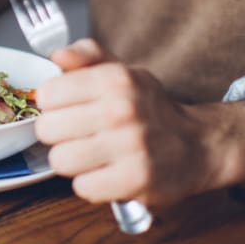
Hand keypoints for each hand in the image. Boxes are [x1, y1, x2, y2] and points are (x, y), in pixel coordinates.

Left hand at [34, 39, 214, 206]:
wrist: (198, 144)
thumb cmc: (149, 108)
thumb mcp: (120, 71)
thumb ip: (84, 56)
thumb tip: (56, 56)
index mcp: (114, 79)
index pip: (47, 94)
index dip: (51, 105)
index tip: (64, 109)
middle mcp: (122, 110)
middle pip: (47, 129)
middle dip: (56, 135)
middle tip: (75, 135)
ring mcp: (130, 146)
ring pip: (60, 161)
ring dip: (71, 162)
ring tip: (89, 155)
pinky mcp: (136, 180)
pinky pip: (83, 187)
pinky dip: (90, 184)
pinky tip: (105, 172)